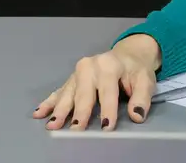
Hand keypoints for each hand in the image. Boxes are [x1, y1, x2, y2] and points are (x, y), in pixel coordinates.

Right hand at [33, 33, 159, 130]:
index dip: (108, 110)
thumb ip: (141, 98)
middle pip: (84, 93)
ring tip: (53, 125)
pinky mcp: (71, 79)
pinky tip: (39, 113)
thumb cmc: (135, 70)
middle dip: (80, 112)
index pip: (108, 92)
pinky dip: (49, 103)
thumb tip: (136, 115)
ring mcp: (77, 73)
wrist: (126, 55)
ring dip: (59, 110)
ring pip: (68, 94)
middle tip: (76, 130)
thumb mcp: (145, 81)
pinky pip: (58, 92)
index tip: (106, 126)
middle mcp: (90, 67)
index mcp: (109, 66)